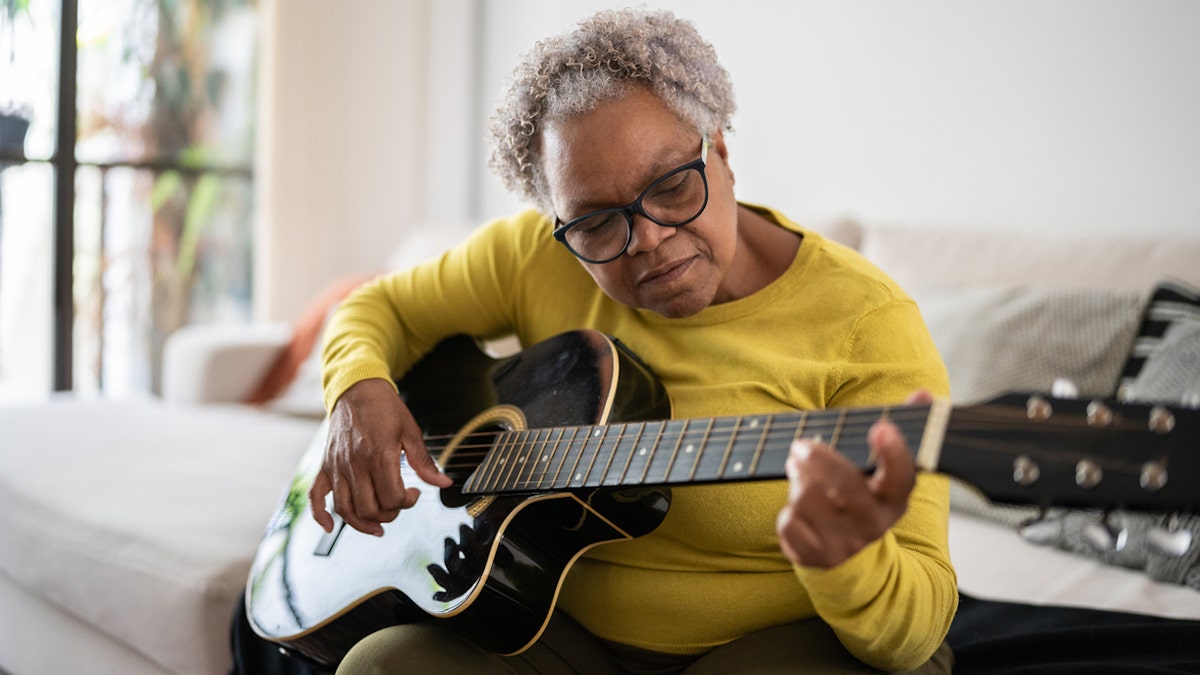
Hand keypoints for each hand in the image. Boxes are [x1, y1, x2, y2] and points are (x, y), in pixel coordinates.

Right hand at [308, 378, 452, 535]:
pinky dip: (319, 515)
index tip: (413, 494)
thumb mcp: (411, 432)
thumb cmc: (385, 408)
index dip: (407, 502)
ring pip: (345, 508)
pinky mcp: (325, 465)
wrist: (357, 388)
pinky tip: (328, 527)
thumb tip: (443, 484)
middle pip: (369, 507)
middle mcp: (355, 464)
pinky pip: (316, 495)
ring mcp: (337, 466)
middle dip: (388, 514)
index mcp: (379, 455)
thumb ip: (424, 462)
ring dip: (362, 523)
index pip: (392, 497)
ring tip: (377, 526)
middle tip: (397, 504)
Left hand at [775, 390, 931, 567]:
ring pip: (809, 500)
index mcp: (894, 498)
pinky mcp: (816, 555)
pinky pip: (790, 524)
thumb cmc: (861, 499)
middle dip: (817, 458)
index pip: (902, 477)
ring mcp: (845, 542)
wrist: (847, 559)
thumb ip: (902, 429)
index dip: (894, 453)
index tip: (880, 427)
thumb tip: (924, 393)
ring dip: (796, 482)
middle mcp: (874, 523)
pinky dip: (787, 513)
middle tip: (800, 446)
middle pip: (845, 484)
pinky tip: (796, 510)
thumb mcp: (880, 470)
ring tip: (798, 475)